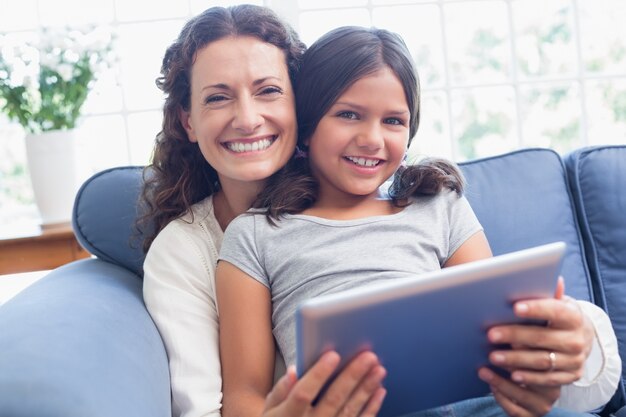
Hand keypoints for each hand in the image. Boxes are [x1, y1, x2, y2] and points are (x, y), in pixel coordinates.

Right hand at [263, 351, 386, 416]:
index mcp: (288, 416)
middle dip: (352, 376)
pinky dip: (371, 408)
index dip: (318, 375)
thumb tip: (293, 371)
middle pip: (333, 400)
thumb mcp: (269, 411)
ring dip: (366, 389)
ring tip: (379, 369)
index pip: (303, 394)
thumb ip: (280, 391)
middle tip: (368, 356)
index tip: (333, 354)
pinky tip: (379, 391)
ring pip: (349, 411)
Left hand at [479, 277, 594, 415]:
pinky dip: (529, 377)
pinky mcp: (571, 376)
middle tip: (490, 334)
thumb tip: (549, 276)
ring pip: (542, 361)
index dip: (536, 309)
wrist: (582, 338)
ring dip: (516, 359)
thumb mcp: (557, 302)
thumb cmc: (558, 315)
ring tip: (493, 356)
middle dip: (515, 336)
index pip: (555, 311)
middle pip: (543, 338)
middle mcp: (578, 339)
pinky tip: (511, 374)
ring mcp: (575, 360)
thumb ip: (549, 293)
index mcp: (574, 317)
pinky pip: (547, 379)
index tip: (514, 307)